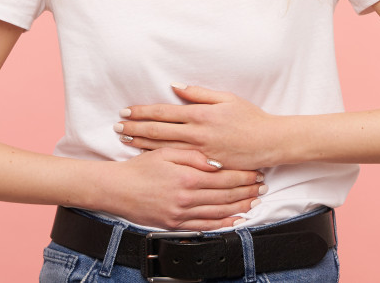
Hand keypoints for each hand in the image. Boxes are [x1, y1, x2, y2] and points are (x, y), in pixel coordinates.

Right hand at [99, 148, 265, 230]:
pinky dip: (223, 224)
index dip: (242, 174)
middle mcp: (186, 198)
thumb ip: (193, 156)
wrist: (116, 189)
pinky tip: (235, 220)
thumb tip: (217, 162)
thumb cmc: (140, 167)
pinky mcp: (175, 225)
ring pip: (218, 212)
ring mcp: (181, 214)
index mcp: (186, 177)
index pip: (223, 177)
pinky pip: (205, 227)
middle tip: (262, 186)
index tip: (256, 170)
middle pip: (225, 195)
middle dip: (246, 190)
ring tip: (254, 201)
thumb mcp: (165, 152)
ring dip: (239, 207)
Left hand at [114, 84, 282, 170]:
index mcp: (201, 114)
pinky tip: (147, 157)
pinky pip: (178, 162)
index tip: (126, 112)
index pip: (164, 112)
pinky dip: (160, 158)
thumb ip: (199, 93)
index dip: (142, 112)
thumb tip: (175, 87)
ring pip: (164, 148)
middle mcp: (197, 133)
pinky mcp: (205, 165)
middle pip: (158, 131)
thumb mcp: (226, 98)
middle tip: (116, 127)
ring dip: (142, 144)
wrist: (269, 142)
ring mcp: (200, 151)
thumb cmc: (249, 118)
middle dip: (135, 128)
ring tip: (124, 141)